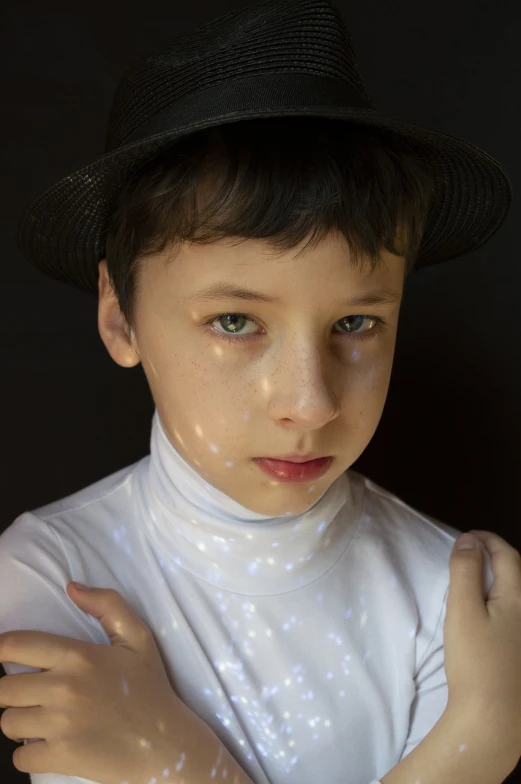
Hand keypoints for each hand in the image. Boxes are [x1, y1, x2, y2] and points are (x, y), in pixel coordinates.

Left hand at [0, 582, 199, 783]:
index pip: (15, 646)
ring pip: (8, 722)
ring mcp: (60, 726)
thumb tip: (71, 587)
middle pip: (3, 688)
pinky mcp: (61, 758)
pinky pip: (20, 758)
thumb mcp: (138, 637)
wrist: (165, 743)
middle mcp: (64, 688)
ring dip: (20, 721)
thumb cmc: (150, 688)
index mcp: (79, 656)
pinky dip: (29, 754)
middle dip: (12, 690)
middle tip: (32, 693)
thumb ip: (107, 604)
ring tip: (41, 719)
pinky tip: (49, 744)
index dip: (1, 648)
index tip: (4, 654)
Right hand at [444, 529, 520, 766]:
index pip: (507, 555)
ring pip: (519, 595)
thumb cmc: (476, 662)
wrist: (493, 720)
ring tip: (478, 580)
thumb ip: (466, 572)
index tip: (466, 538)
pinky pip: (517, 615)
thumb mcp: (463, 611)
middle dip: (497, 557)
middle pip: (518, 573)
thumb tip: (469, 540)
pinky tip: (491, 616)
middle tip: (471, 555)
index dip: (487, 540)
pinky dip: (505, 603)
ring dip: (502, 580)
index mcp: (519, 597)